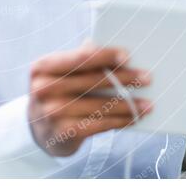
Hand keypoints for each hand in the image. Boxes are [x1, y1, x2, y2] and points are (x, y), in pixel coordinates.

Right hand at [27, 43, 152, 156]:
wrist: (36, 128)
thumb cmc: (56, 92)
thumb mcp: (59, 72)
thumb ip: (80, 59)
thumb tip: (117, 53)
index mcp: (43, 67)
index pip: (80, 57)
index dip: (106, 56)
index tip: (128, 56)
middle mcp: (44, 88)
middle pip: (93, 81)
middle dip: (124, 79)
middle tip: (147, 78)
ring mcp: (53, 112)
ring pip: (100, 106)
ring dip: (128, 105)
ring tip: (148, 104)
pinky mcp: (64, 132)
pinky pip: (100, 124)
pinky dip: (120, 121)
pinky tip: (134, 118)